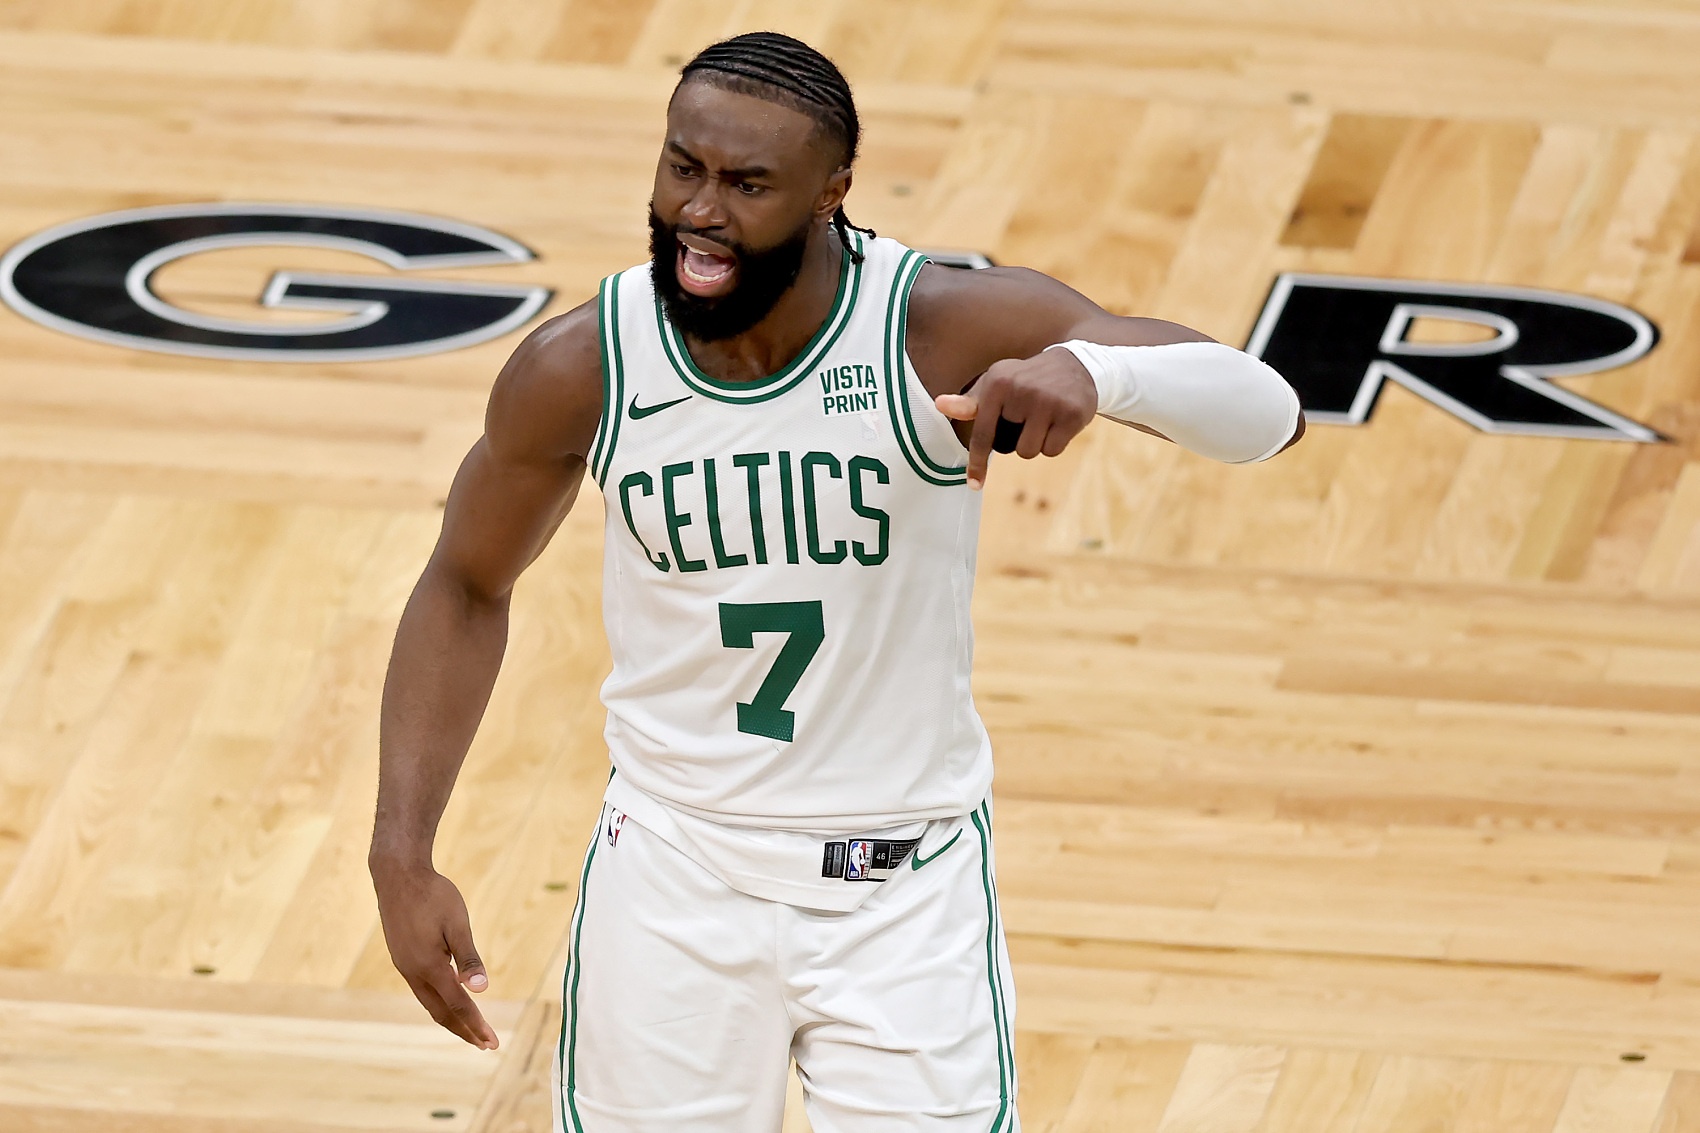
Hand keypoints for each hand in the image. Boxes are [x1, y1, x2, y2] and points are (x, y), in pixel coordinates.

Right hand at [372, 860, 498, 1049]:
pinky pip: (422, 990)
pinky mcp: (402, 957)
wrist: (398, 875)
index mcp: (429, 965)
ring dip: (451, 1018)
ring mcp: (405, 966)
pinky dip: (438, 1002)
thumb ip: (468, 957)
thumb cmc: (432, 895)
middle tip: (485, 1045)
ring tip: (469, 1029)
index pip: (457, 1004)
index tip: (492, 1043)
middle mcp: (413, 972)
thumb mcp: (457, 923)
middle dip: (464, 1030)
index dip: (475, 1024)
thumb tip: (480, 990)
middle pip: (441, 1012)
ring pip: (429, 1002)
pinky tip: (448, 1001)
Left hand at [934, 347, 1097, 489]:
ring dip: (1036, 443)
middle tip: (1028, 415)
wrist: (1077, 364)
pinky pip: (1053, 450)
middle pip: (1009, 447)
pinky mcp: (1072, 413)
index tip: (974, 483)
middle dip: (1018, 438)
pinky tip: (1059, 421)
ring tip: (1044, 419)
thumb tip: (940, 405)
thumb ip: (970, 402)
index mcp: (998, 382)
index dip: (977, 461)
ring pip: (1030, 452)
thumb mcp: (997, 384)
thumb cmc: (1026, 379)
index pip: (982, 432)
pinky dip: (1055, 443)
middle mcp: (1022, 389)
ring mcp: (1049, 401)